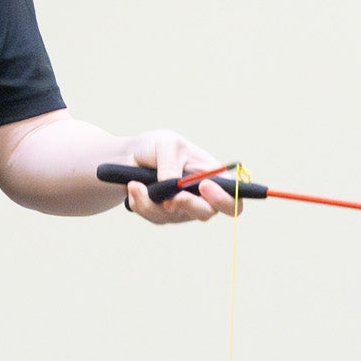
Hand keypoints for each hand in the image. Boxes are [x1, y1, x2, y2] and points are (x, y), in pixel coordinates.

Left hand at [121, 129, 236, 224]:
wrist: (129, 156)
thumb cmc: (155, 147)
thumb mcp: (165, 144)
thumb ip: (171, 164)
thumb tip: (172, 187)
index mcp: (212, 176)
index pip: (232, 199)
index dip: (225, 200)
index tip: (205, 187)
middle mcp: (201, 197)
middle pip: (206, 213)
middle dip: (188, 205)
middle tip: (172, 197)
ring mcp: (182, 209)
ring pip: (173, 216)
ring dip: (153, 202)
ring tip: (136, 184)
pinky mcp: (162, 215)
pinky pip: (154, 216)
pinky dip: (141, 202)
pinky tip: (133, 188)